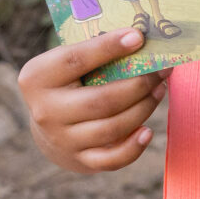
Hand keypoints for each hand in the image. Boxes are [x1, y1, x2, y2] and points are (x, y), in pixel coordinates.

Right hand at [17, 27, 166, 173]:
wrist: (49, 125)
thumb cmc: (68, 83)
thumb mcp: (67, 64)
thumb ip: (95, 53)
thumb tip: (140, 40)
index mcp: (37, 78)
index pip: (75, 60)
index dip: (108, 48)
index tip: (138, 37)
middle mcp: (45, 111)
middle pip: (101, 100)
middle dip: (139, 84)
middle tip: (162, 70)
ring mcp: (62, 140)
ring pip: (112, 127)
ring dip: (144, 108)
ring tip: (159, 90)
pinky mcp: (79, 161)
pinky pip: (112, 160)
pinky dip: (134, 146)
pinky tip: (148, 131)